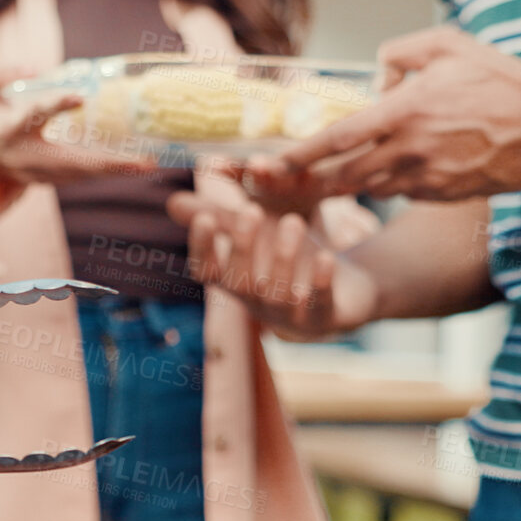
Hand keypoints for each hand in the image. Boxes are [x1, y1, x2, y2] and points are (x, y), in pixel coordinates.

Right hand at [0, 70, 157, 191]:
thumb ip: (1, 75)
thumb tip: (35, 69)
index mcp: (6, 129)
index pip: (33, 115)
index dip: (54, 106)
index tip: (78, 97)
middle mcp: (24, 156)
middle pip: (69, 162)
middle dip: (106, 164)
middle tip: (142, 162)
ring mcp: (36, 173)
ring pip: (78, 175)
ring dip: (112, 171)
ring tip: (145, 165)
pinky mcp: (46, 180)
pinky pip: (79, 177)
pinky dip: (104, 172)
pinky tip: (130, 167)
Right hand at [167, 190, 376, 339]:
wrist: (348, 289)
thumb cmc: (293, 259)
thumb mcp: (258, 234)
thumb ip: (220, 218)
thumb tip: (171, 202)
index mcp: (237, 282)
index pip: (208, 272)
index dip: (203, 248)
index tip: (206, 217)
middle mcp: (258, 302)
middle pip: (241, 282)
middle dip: (244, 247)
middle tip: (251, 209)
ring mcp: (290, 314)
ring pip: (279, 293)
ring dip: (284, 257)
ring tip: (293, 220)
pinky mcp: (323, 317)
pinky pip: (319, 305)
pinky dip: (321, 282)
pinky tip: (326, 256)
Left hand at [268, 26, 520, 200]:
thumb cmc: (500, 79)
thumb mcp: (447, 46)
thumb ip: (400, 53)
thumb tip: (375, 77)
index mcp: (405, 112)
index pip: (338, 138)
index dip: (301, 154)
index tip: (274, 164)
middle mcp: (411, 150)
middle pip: (344, 177)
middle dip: (310, 184)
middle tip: (285, 186)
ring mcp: (428, 178)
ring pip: (372, 189)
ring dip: (351, 184)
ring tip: (335, 176)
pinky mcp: (444, 196)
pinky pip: (405, 194)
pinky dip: (393, 184)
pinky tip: (401, 168)